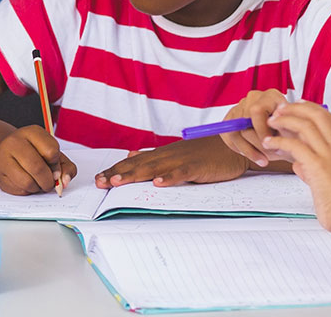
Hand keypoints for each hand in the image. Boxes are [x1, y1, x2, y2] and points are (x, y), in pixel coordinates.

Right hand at [0, 125, 76, 195]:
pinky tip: (25, 183)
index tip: (55, 168)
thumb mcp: (53, 154)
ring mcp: (3, 157)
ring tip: (37, 182)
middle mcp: (15, 141)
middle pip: (38, 168)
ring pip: (28, 182)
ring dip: (37, 188)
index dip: (56, 165)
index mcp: (32, 132)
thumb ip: (66, 167)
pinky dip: (27, 191)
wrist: (5, 153)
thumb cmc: (33, 154)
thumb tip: (65, 182)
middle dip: (48, 181)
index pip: (51, 151)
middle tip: (49, 183)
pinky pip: (18, 190)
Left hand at [95, 136, 248, 187]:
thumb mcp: (175, 155)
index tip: (99, 179)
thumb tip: (130, 155)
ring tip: (118, 182)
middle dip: (118, 174)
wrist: (231, 146)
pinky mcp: (197, 166)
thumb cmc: (204, 154)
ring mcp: (181, 160)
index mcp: (162, 154)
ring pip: (155, 168)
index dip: (116, 170)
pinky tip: (158, 184)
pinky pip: (181, 173)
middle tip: (100, 183)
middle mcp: (167, 155)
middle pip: (139, 165)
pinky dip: (170, 178)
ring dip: (135, 175)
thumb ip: (153, 156)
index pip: (134, 162)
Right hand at [219, 90, 288, 167]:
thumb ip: (287, 133)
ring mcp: (240, 107)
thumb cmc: (292, 133)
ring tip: (263, 159)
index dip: (261, 130)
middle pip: (243, 121)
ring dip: (248, 150)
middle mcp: (254, 98)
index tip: (271, 144)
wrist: (286, 134)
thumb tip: (276, 138)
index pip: (256, 111)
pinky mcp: (230, 119)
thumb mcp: (295, 133)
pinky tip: (254, 154)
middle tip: (269, 155)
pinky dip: (240, 149)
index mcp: (271, 96)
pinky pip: (228, 136)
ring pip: (234, 131)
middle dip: (256, 143)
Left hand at [261, 102, 330, 233]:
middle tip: (279, 109)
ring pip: (305, 125)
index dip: (311, 107)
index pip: (328, 117)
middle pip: (317, 115)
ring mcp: (328, 155)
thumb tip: (299, 164)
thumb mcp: (329, 178)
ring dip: (284, 121)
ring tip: (270, 123)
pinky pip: (295, 145)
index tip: (296, 104)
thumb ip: (313, 167)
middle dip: (295, 108)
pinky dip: (279, 141)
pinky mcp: (317, 166)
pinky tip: (269, 144)